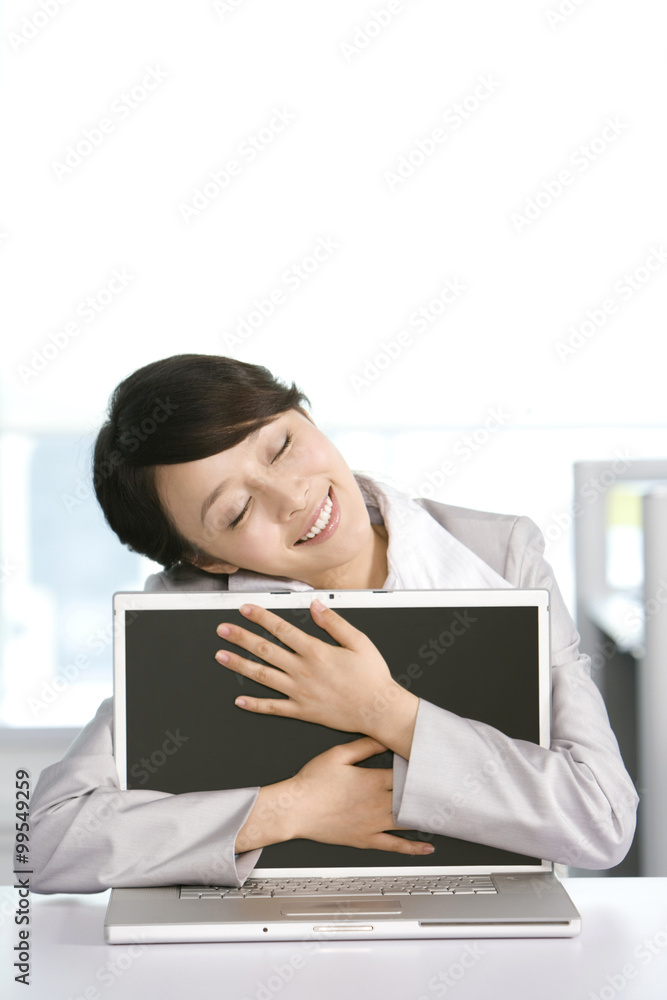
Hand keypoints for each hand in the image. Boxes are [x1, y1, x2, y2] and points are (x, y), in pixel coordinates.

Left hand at [215, 600, 418, 756]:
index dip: (261, 617)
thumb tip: (316, 606)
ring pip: (263, 676)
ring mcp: (300, 692)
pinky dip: (255, 704)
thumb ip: (335, 623)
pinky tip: (239, 700)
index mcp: (316, 652)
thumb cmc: (372, 677)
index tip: (245, 609)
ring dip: (240, 666)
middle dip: (241, 638)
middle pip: (265, 650)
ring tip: (221, 657)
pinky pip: (273, 708)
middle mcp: (303, 671)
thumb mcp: (359, 642)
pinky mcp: (302, 711)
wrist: (378, 710)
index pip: (281, 629)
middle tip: (223, 630)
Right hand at [235, 738, 433, 855]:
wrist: (295, 810)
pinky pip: (395, 846)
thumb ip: (364, 746)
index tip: (435, 765)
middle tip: (448, 789)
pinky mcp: (367, 839)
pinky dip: (413, 848)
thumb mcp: (337, 755)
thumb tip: (384, 737)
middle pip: (412, 797)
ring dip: (426, 816)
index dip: (421, 769)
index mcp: (372, 780)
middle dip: (429, 792)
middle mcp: (377, 803)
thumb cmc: (312, 782)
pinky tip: (428, 847)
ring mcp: (374, 824)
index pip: (405, 774)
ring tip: (444, 813)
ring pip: (408, 820)